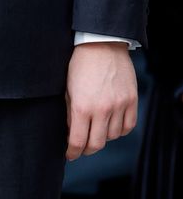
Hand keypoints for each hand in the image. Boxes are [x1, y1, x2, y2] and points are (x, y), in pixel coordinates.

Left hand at [65, 42, 136, 159]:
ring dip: (103, 137)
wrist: (101, 44)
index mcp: (82, 106)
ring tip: (96, 130)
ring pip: (113, 137)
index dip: (72, 152)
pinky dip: (119, 130)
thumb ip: (70, 112)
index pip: (78, 141)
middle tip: (82, 146)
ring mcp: (119, 106)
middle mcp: (102, 110)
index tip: (69, 154)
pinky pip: (128, 127)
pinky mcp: (131, 101)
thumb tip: (71, 131)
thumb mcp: (67, 87)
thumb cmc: (80, 62)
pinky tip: (111, 125)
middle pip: (96, 144)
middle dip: (87, 149)